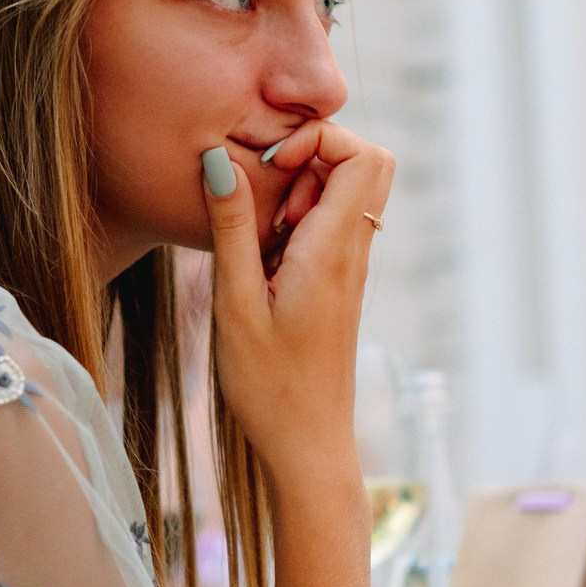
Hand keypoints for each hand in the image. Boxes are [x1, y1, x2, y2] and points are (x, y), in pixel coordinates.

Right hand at [202, 121, 394, 482]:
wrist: (308, 445)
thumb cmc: (269, 385)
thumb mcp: (234, 304)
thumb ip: (230, 228)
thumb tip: (219, 162)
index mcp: (333, 250)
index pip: (362, 153)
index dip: (315, 141)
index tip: (267, 172)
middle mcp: (353, 252)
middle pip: (366, 162)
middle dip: (313, 156)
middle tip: (268, 197)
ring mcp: (350, 268)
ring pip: (348, 193)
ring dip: (303, 193)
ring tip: (262, 238)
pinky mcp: (339, 284)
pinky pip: (332, 226)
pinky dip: (300, 223)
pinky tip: (266, 262)